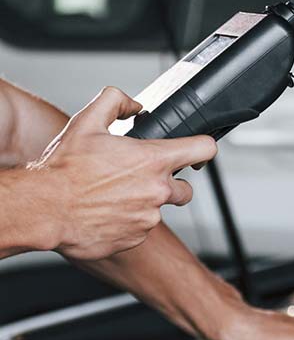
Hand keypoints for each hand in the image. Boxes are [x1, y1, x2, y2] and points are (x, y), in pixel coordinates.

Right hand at [30, 86, 216, 259]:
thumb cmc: (64, 169)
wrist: (44, 209)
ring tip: (114, 195)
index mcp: (154, 161)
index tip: (197, 150)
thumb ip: (115, 101)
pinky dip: (128, 221)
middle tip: (142, 178)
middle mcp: (157, 191)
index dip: (203, 147)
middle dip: (170, 183)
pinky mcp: (136, 238)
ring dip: (144, 203)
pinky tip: (106, 211)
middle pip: (186, 189)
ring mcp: (148, 217)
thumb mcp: (87, 121)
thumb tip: (133, 104)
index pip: (204, 149)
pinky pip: (140, 229)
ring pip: (158, 210)